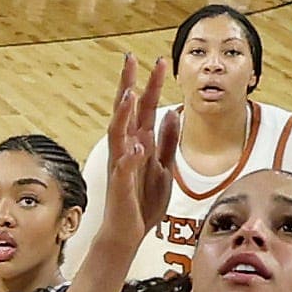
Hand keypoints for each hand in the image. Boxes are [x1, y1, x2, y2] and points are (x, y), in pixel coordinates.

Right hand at [95, 50, 172, 242]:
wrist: (129, 232)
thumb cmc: (143, 202)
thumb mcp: (164, 167)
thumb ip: (168, 141)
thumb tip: (173, 113)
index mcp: (141, 143)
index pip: (146, 107)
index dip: (152, 84)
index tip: (158, 61)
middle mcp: (128, 149)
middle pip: (127, 111)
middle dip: (129, 85)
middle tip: (131, 60)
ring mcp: (122, 166)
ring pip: (118, 134)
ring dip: (122, 115)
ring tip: (128, 96)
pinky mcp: (120, 186)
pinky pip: (123, 169)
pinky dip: (128, 158)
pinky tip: (134, 148)